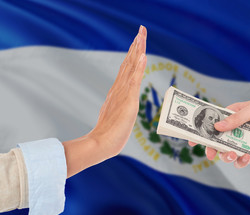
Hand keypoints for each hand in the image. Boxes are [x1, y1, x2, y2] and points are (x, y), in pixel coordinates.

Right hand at [63, 26, 146, 176]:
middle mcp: (119, 88)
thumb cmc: (109, 133)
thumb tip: (123, 104)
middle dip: (135, 45)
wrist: (101, 144)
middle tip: (141, 30)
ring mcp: (123, 94)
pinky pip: (134, 81)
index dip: (132, 53)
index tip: (137, 40)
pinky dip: (138, 67)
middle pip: (128, 62)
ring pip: (131, 67)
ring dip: (137, 50)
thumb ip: (119, 106)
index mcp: (118, 91)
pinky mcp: (128, 101)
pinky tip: (142, 55)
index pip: (127, 68)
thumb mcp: (117, 115)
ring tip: (141, 35)